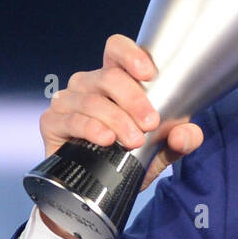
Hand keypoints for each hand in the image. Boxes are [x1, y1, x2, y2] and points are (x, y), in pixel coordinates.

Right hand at [39, 33, 204, 195]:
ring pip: (91, 100)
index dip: (130, 54)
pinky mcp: (52, 123)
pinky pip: (71, 120)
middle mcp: (88, 84)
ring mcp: (68, 101)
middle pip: (108, 77)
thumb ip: (182, 140)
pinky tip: (105, 139)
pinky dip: (90, 128)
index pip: (116, 49)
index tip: (149, 74)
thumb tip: (185, 134)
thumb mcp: (164, 149)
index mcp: (115, 79)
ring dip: (116, 119)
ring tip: (133, 139)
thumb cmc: (131, 156)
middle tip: (150, 123)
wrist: (101, 190)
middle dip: (134, 100)